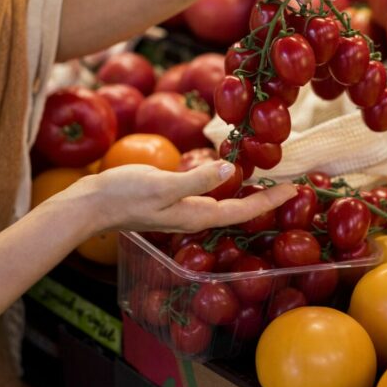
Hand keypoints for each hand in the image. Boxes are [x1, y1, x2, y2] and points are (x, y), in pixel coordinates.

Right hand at [67, 161, 297, 233]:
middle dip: (266, 199)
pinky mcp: (173, 199)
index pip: (243, 210)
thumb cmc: (124, 195)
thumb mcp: (162, 184)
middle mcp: (194, 215)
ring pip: (225, 202)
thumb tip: (231, 170)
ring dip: (248, 192)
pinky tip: (228, 175)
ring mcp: (183, 209)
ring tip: (269, 179)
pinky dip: (225, 185)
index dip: (271, 200)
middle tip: (292, 185)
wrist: (90, 204)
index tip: (296, 189)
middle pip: (239, 209)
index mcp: (196, 215)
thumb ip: (197, 179)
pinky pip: (209, 194)